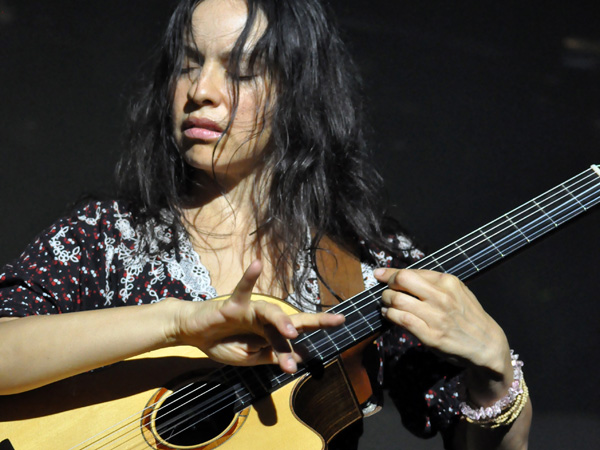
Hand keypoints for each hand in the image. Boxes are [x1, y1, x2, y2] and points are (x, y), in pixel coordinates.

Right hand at [171, 260, 343, 372]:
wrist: (193, 332)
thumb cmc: (222, 342)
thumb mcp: (248, 358)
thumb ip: (269, 356)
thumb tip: (297, 358)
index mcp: (270, 332)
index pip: (299, 330)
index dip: (319, 326)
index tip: (342, 323)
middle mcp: (264, 319)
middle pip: (292, 319)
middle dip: (315, 321)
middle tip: (336, 321)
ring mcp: (250, 310)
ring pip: (270, 312)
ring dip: (280, 322)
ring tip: (291, 333)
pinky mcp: (232, 305)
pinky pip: (242, 290)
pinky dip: (249, 277)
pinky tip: (256, 263)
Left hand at [374, 268, 512, 404]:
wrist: (486, 345)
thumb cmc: (468, 316)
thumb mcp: (457, 291)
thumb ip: (433, 282)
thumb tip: (401, 274)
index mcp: (448, 282)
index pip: (410, 272)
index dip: (390, 273)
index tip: (379, 274)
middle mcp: (442, 297)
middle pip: (401, 281)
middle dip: (388, 286)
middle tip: (386, 292)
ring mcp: (436, 317)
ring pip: (398, 300)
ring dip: (386, 302)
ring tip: (387, 305)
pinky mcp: (431, 336)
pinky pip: (402, 320)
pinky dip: (390, 315)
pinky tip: (390, 315)